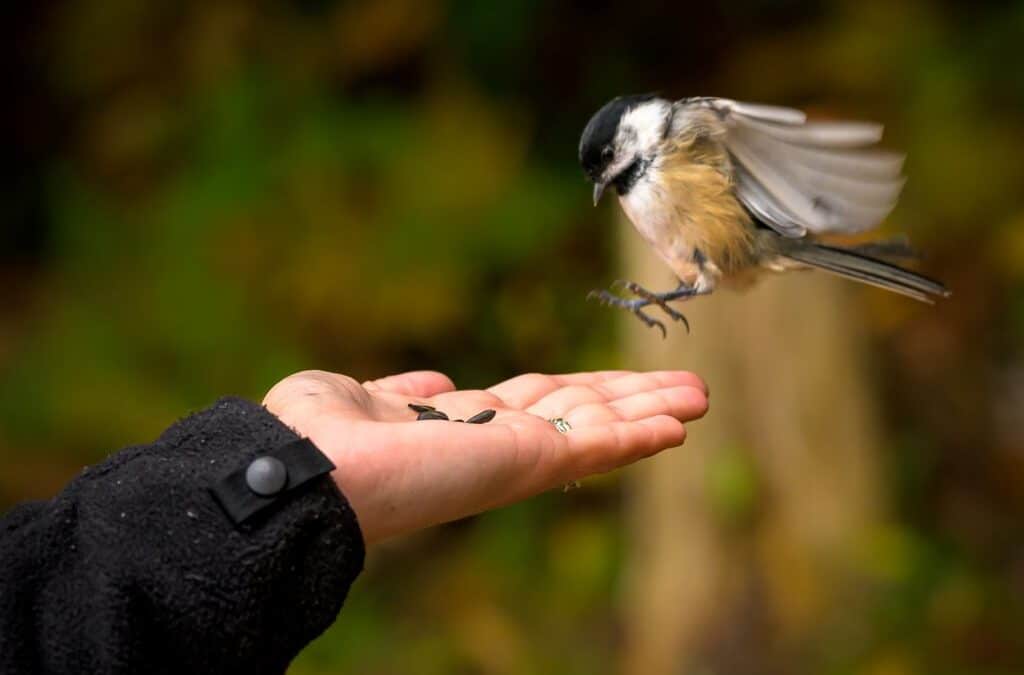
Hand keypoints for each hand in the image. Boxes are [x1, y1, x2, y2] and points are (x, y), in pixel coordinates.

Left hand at [263, 369, 707, 544]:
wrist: (313, 470)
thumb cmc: (319, 434)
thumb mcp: (362, 398)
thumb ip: (403, 393)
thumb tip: (429, 385)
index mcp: (459, 427)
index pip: (536, 403)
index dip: (581, 391)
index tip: (619, 384)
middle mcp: (495, 443)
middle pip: (580, 411)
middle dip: (632, 398)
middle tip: (687, 386)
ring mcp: (516, 455)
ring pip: (598, 428)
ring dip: (651, 412)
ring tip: (700, 397)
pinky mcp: (528, 462)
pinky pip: (596, 446)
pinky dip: (640, 435)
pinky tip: (678, 423)